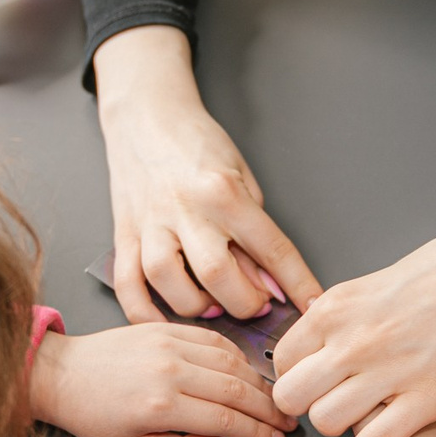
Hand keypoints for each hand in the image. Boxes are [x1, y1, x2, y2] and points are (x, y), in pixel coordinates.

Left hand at [30, 323, 296, 436]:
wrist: (60, 373)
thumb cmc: (90, 414)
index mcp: (160, 405)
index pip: (226, 420)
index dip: (257, 432)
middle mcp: (169, 370)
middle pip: (237, 389)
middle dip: (269, 408)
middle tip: (287, 421)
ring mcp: (169, 343)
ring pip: (231, 360)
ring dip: (259, 381)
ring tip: (275, 398)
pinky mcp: (165, 327)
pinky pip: (213, 339)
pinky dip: (237, 354)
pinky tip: (248, 369)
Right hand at [93, 26, 320, 320]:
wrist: (146, 116)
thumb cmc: (197, 144)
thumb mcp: (243, 178)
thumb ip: (256, 231)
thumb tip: (270, 284)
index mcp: (224, 192)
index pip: (271, 248)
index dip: (297, 284)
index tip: (312, 308)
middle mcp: (185, 208)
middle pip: (217, 274)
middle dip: (243, 302)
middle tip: (254, 303)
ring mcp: (150, 222)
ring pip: (168, 283)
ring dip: (196, 307)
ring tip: (213, 304)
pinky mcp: (123, 233)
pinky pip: (128, 285)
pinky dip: (145, 312)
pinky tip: (165, 320)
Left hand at [275, 193, 435, 436]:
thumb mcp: (387, 275)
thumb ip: (352, 306)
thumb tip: (325, 321)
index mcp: (341, 305)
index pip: (285, 356)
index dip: (293, 374)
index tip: (308, 380)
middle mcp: (355, 340)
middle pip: (293, 395)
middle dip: (303, 406)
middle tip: (323, 404)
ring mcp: (390, 373)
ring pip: (326, 423)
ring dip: (333, 429)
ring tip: (353, 420)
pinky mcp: (427, 401)